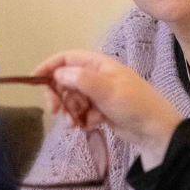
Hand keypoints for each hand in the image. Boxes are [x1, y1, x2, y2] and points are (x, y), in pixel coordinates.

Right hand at [33, 50, 181, 168]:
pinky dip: (81, 119)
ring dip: (70, 111)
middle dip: (58, 95)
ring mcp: (98, 94)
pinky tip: (91, 126)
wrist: (155, 131)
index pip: (67, 58)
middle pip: (65, 80)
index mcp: (99, 64)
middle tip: (55, 111)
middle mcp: (96, 76)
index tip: (35, 80)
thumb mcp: (107, 90)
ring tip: (76, 124)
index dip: (49, 66)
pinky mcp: (100, 110)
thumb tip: (58, 73)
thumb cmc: (134, 104)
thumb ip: (81, 79)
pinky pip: (81, 112)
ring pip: (72, 99)